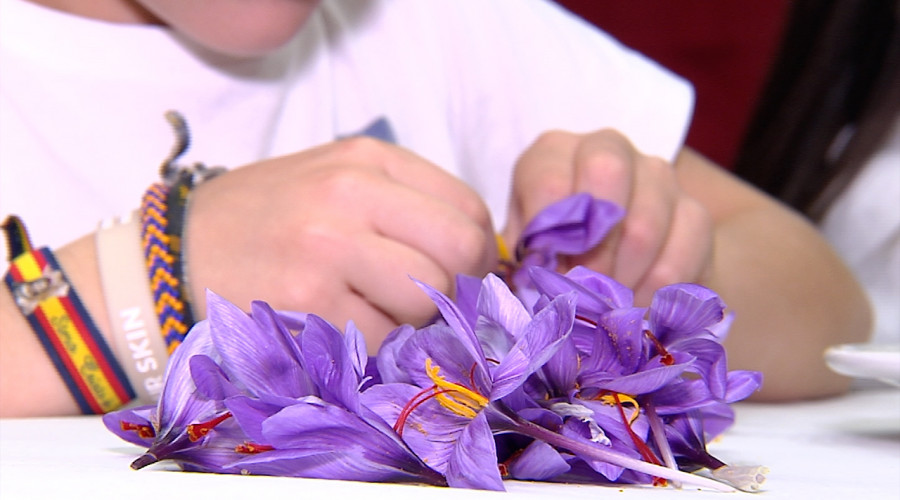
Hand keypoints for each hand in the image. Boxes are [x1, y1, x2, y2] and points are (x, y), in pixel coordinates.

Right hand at [186, 137, 496, 348]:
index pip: (468, 209)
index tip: (460, 275)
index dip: (478, 253)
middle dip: (459, 288)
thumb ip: (400, 205)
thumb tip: (474, 255)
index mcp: (365, 159)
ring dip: (414, 320)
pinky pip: (381, 338)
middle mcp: (350, 194)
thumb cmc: (260, 222)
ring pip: (428, 300)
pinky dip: (372, 345)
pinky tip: (339, 328)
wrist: (171, 259)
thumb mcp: (331, 181)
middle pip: (462, 251)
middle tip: (432, 303)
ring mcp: (328, 248)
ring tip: (375, 312)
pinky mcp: (307, 302)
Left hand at [503, 129, 712, 304]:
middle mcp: (606, 149)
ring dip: (621, 280)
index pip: (548, 181)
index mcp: (554, 153)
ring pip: (644, 224)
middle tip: (582, 293)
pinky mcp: (694, 212)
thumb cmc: (555, 254)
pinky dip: (655, 292)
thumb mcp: (526, 252)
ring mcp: (657, 175)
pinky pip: (680, 254)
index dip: (547, 238)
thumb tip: (528, 286)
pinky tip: (638, 307)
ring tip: (605, 310)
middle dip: (590, 248)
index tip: (545, 278)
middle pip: (606, 174)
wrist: (616, 259)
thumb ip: (523, 262)